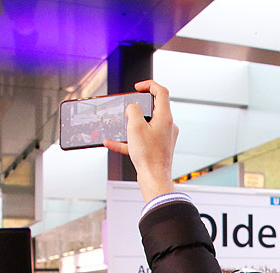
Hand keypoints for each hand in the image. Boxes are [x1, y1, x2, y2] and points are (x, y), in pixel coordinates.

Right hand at [103, 80, 178, 202]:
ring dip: (131, 124)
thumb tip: (133, 108)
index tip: (138, 87)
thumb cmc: (148, 156)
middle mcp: (168, 126)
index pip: (161, 92)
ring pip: (146, 124)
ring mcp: (164, 137)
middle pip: (155, 107)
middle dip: (139, 105)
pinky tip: (111, 143)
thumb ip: (133, 110)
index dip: (149, 85)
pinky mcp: (158, 148)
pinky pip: (141, 140)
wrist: (154, 179)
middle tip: (128, 106)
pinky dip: (128, 140)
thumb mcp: (135, 126)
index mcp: (165, 117)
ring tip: (119, 125)